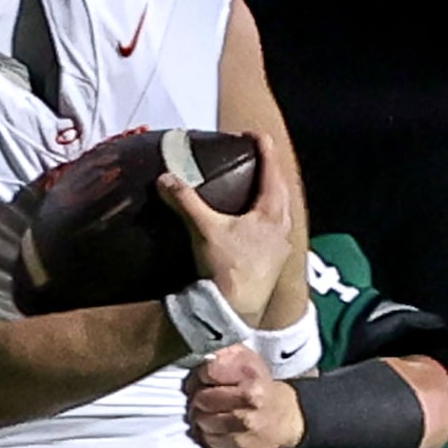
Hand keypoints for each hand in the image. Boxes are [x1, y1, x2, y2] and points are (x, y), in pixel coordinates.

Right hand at [156, 130, 294, 325]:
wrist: (233, 313)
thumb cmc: (226, 270)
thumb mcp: (204, 230)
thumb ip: (185, 201)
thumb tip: (165, 178)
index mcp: (271, 212)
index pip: (271, 169)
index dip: (262, 147)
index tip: (251, 134)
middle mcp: (282, 226)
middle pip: (280, 188)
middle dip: (268, 169)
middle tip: (252, 156)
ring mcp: (281, 246)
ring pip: (280, 209)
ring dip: (269, 194)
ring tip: (252, 186)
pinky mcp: (274, 262)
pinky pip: (274, 228)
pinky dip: (265, 216)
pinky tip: (252, 221)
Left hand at [184, 341, 305, 447]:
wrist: (282, 418)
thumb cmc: (257, 385)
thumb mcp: (245, 359)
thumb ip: (222, 352)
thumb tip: (198, 355)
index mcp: (250, 373)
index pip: (207, 371)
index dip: (201, 375)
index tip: (206, 378)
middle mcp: (250, 400)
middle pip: (201, 399)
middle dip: (199, 397)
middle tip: (206, 397)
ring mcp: (245, 427)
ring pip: (201, 420)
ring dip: (201, 416)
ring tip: (213, 412)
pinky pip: (208, 440)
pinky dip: (208, 434)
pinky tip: (219, 427)